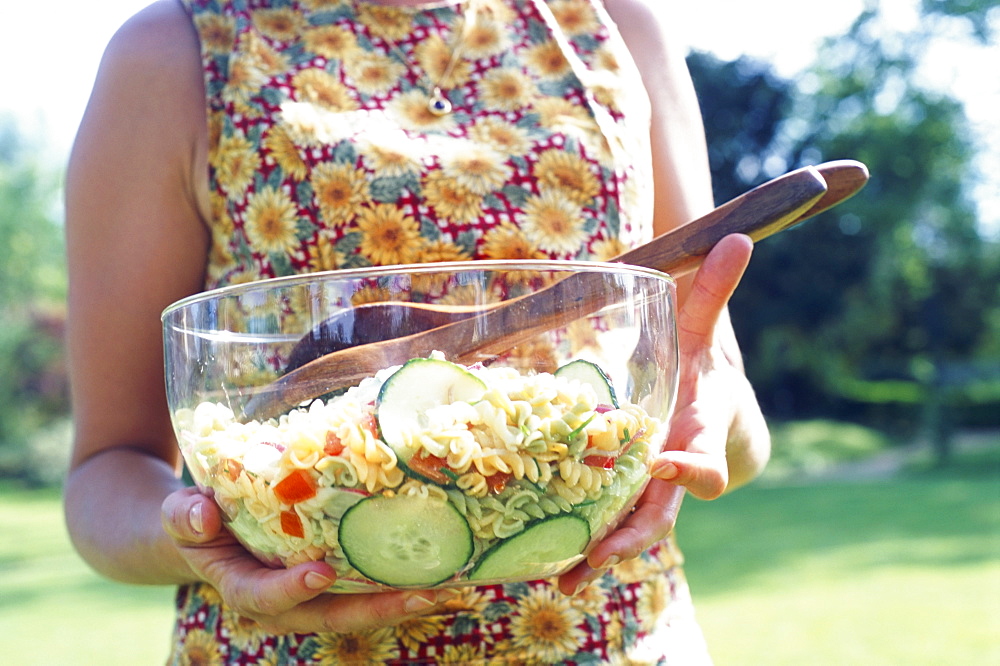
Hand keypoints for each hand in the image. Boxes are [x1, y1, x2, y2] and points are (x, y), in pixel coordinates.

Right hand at [161, 487, 452, 633]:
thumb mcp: (181, 515)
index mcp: (242, 587)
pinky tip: (445, 573)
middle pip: (330, 615)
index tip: (320, 573)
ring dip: (403, 601)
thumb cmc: (197, 520)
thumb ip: (185, 516)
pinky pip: (369, 587)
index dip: (291, 590)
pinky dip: (405, 583)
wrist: (211, 529)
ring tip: (449, 589)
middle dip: (376, 610)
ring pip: (359, 608)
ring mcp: (314, 594)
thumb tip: (204, 514)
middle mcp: (283, 601)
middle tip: (420, 596)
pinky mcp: (337, 580)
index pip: (264, 598)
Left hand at [557, 234, 753, 594]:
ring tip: (562, 579)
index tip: (664, 460)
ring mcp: (651, 492)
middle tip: (602, 554)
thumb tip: (737, 237)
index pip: (707, 462)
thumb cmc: (704, 375)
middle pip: (664, 514)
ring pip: (630, 531)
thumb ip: (715, 292)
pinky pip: (606, 526)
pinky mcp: (626, 500)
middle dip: (635, 534)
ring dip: (600, 555)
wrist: (710, 419)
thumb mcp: (707, 335)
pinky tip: (545, 568)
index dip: (692, 467)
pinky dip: (581, 548)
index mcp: (698, 434)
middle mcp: (676, 473)